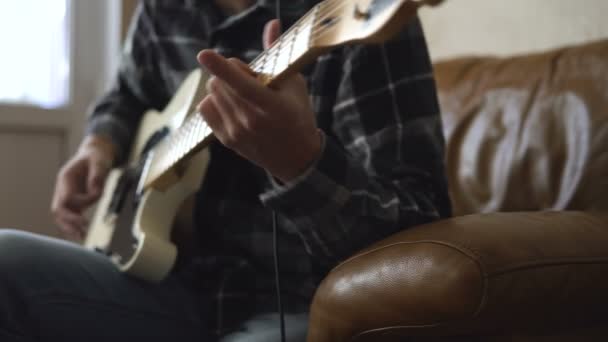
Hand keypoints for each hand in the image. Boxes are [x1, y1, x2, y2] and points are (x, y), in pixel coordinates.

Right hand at [51, 135, 115, 239]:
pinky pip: (71, 215)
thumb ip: (97, 175)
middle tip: (80, 233)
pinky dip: (75, 224)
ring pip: (63, 215)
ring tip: (80, 237)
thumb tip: (95, 191)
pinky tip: (81, 233)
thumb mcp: (100, 161)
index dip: (77, 207)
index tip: (87, 214)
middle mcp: (64, 188)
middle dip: (68, 223)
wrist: (96, 153)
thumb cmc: (97, 156)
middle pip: (58, 210)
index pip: (66, 199)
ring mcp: (68, 195)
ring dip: (70, 227)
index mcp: (66, 178)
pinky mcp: (76, 200)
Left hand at [197, 19, 321, 182]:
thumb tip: (271, 24)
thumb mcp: (294, 84)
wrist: (296, 158)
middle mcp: (250, 120)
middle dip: (230, 73)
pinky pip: (205, 108)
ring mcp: (235, 131)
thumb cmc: (298, 116)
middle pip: (219, 81)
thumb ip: (276, 54)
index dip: (219, 65)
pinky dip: (214, 101)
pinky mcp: (226, 139)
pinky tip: (231, 105)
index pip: (239, 81)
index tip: (204, 55)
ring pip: (211, 93)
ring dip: (222, 86)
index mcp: (270, 104)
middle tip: (250, 82)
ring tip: (243, 96)